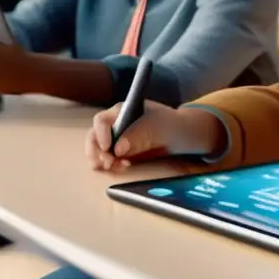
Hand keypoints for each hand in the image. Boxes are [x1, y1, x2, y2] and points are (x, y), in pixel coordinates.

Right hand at [85, 102, 224, 171]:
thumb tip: (118, 149)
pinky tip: (122, 167)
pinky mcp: (122, 153)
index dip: (100, 134)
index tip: (107, 147)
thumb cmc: (172, 124)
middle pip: (94, 137)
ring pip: (98, 150)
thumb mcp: (160, 126)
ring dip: (102, 160)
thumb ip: (140, 135)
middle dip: (97, 151)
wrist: (184, 136)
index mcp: (122, 111)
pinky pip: (108, 160)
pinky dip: (111, 166)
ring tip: (116, 167)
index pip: (102, 120)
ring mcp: (117, 139)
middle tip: (108, 163)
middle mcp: (115, 124)